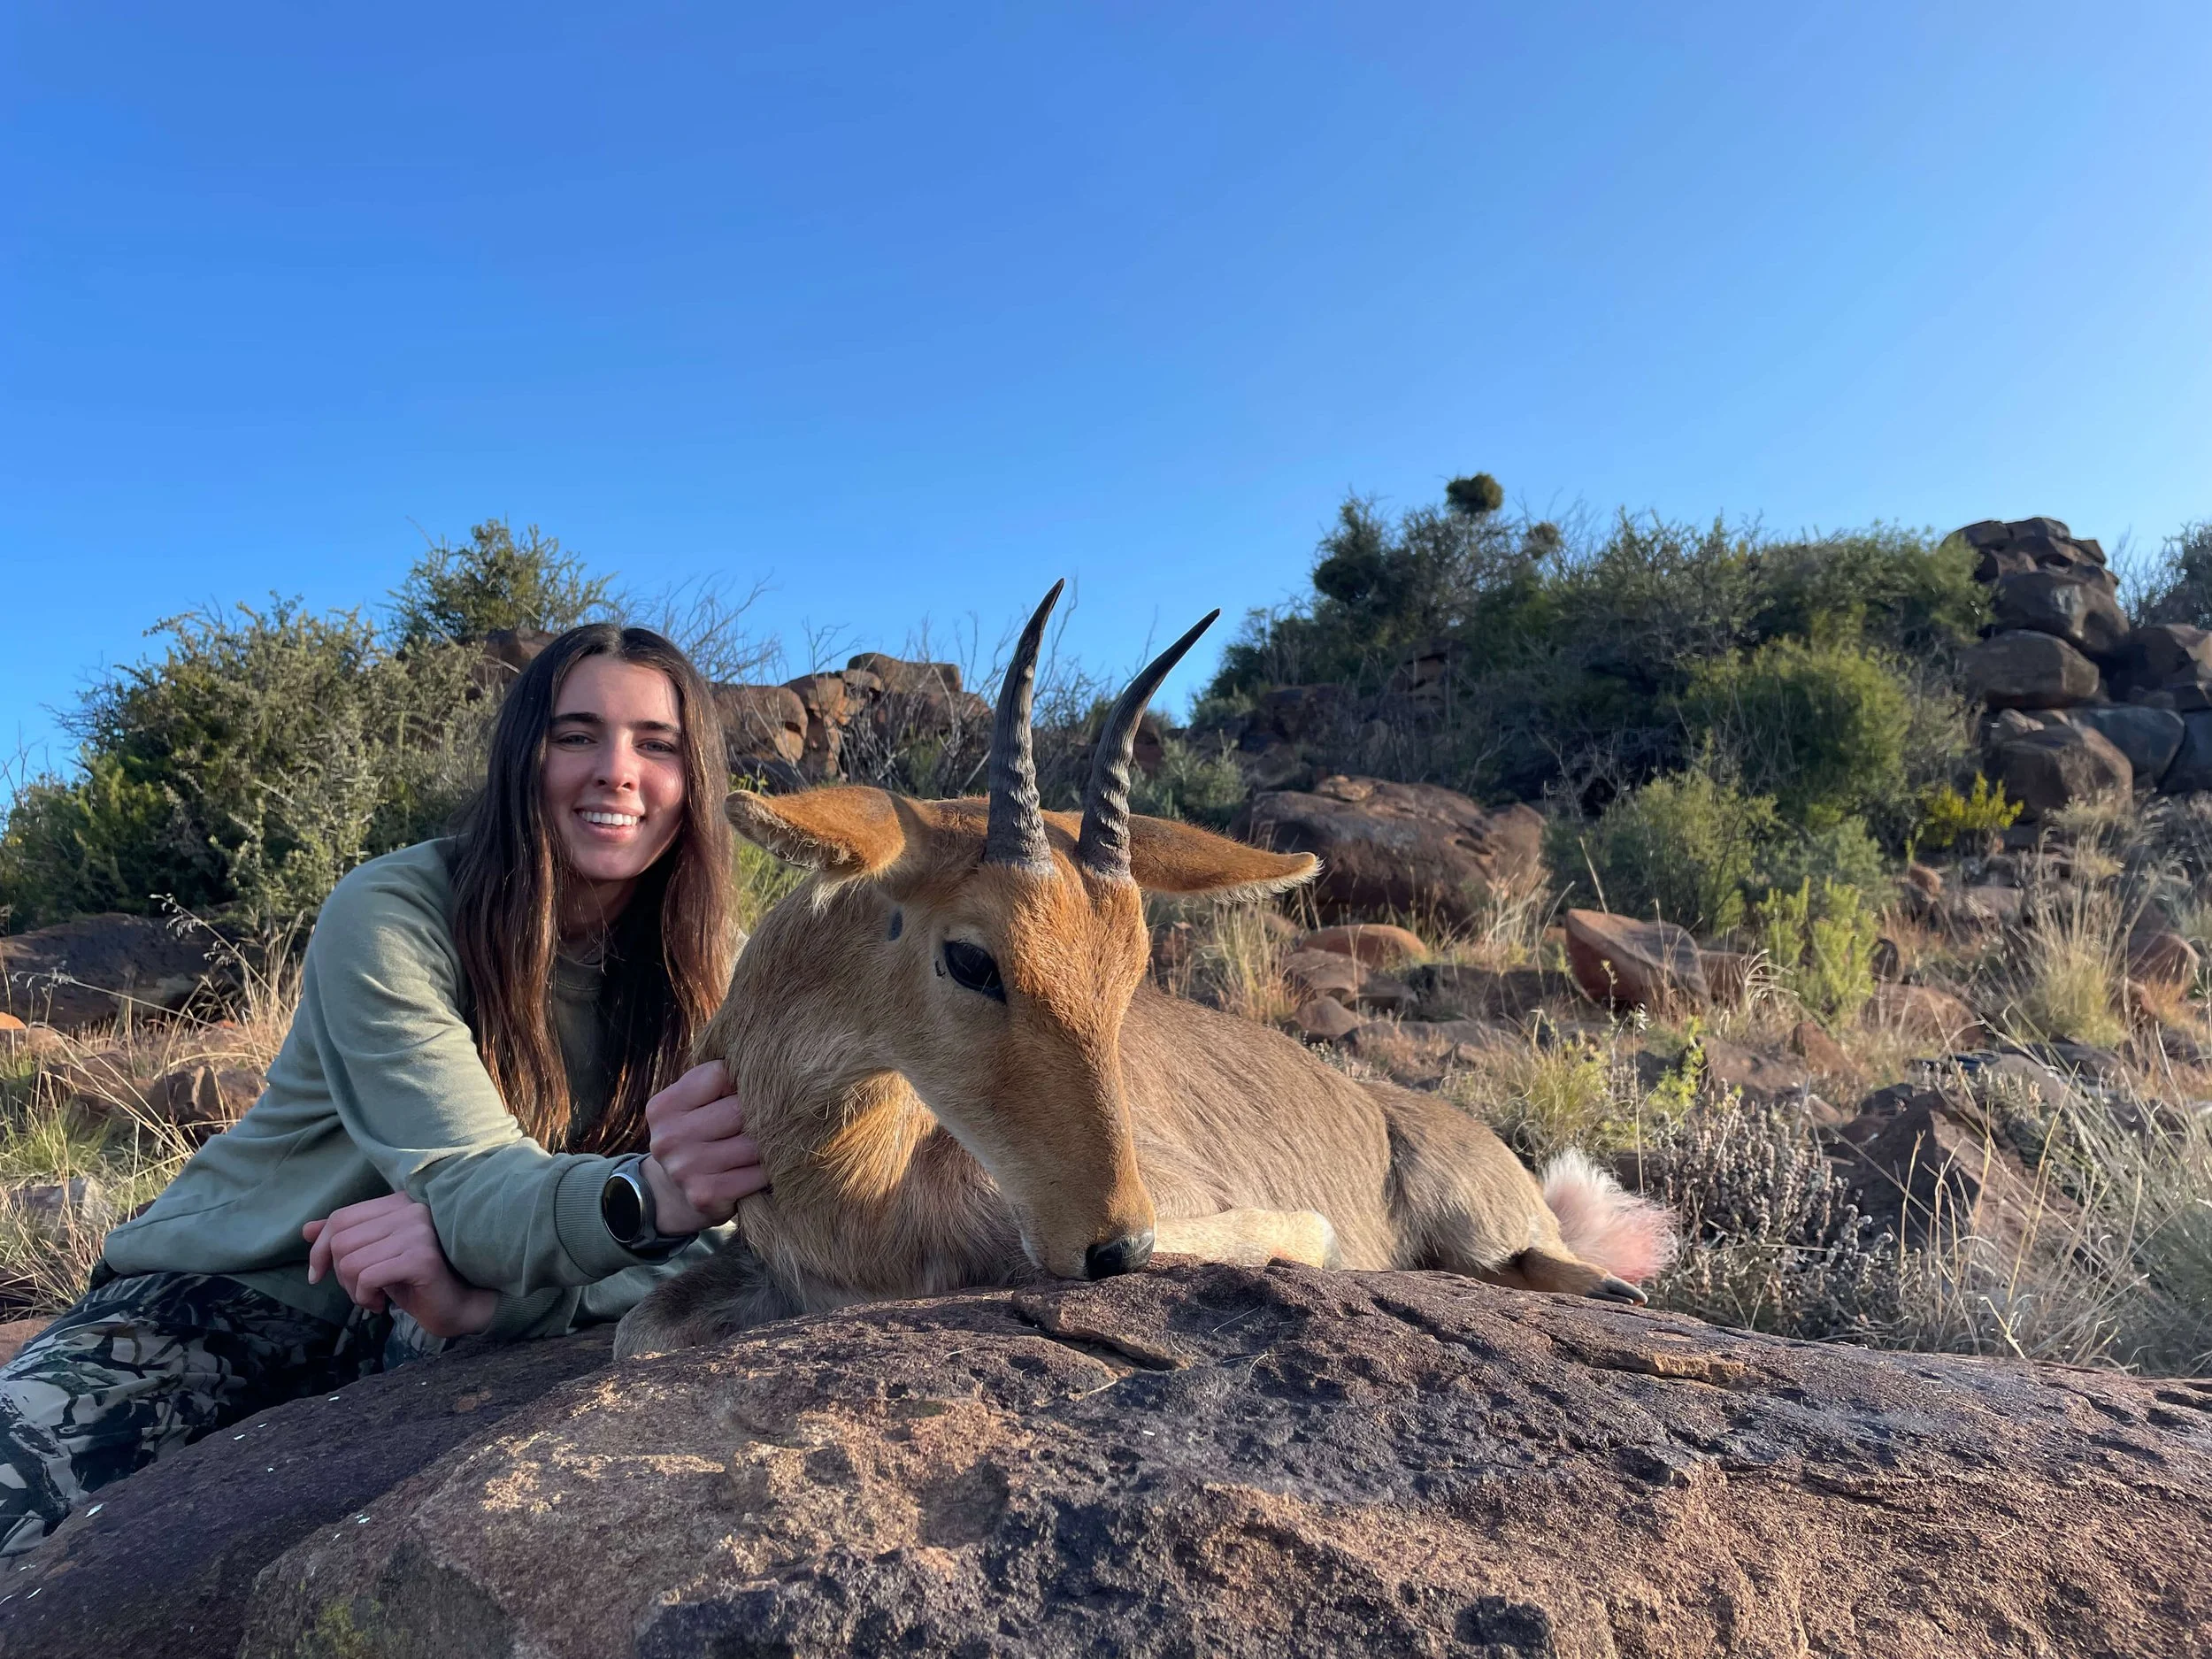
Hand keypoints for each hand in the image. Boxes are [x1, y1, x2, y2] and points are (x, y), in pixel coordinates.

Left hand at [304, 1192, 497, 1338]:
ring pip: (350, 1261)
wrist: (461, 1306)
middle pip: (340, 1240)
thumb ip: (347, 1238)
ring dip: (353, 1291)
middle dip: (338, 1275)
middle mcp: (410, 1210)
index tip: (317, 1276)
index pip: (340, 1217)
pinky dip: (365, 1297)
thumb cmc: (417, 1281)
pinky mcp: (421, 1258)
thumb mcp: (376, 1256)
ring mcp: (418, 1231)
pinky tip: (382, 1306)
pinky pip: (367, 1277)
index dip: (319, 1249)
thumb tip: (306, 1230)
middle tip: (360, 1292)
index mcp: (399, 1203)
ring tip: (374, 1298)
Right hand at [641, 1059, 766, 1233]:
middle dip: (764, 1113)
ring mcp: (685, 1168)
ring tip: (772, 1142)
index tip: (755, 1088)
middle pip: (740, 1110)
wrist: (673, 1194)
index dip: (746, 1080)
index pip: (722, 1074)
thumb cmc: (696, 1136)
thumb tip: (768, 1061)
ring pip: (753, 1144)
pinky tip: (765, 1168)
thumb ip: (718, 1079)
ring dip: (771, 1144)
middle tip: (778, 1115)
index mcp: (665, 1106)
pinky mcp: (705, 1194)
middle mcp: (670, 1137)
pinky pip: (756, 1175)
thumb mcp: (694, 1103)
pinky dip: (769, 1171)